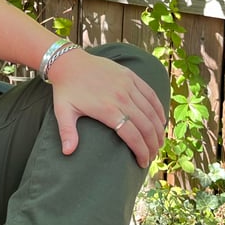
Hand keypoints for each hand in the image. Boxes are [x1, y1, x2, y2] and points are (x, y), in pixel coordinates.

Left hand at [47, 50, 166, 167]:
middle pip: (146, 125)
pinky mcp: (130, 76)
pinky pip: (150, 94)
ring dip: (158, 129)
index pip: (132, 135)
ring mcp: (127, 85)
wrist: (69, 61)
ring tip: (159, 143)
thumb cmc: (65, 89)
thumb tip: (67, 153)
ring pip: (151, 111)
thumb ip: (67, 132)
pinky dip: (158, 108)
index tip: (143, 163)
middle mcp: (121, 97)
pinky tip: (161, 121)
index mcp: (107, 109)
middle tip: (152, 156)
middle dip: (153, 144)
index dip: (141, 151)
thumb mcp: (63, 111)